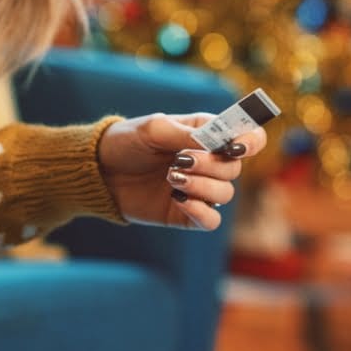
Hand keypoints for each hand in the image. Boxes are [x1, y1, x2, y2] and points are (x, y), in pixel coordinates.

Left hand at [97, 113, 266, 229]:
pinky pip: (212, 221)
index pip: (247, 138)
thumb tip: (212, 144)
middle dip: (210, 165)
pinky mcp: (187, 214)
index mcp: (207, 135)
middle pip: (235, 168)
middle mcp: (209, 163)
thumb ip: (185, 134)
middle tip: (179, 161)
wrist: (100, 171)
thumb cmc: (127, 142)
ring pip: (225, 194)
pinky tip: (179, 200)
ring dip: (201, 186)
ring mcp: (200, 190)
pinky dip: (201, 212)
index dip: (250, 141)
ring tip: (171, 178)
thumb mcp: (153, 129)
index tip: (235, 146)